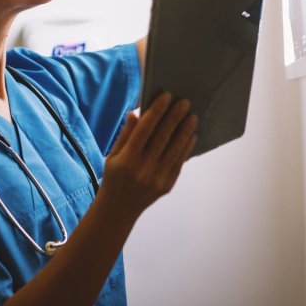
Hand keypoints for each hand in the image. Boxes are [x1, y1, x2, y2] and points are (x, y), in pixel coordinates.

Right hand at [98, 92, 197, 218]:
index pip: (144, 129)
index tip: (166, 96)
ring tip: (192, 116)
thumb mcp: (113, 156)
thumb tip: (136, 113)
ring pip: (175, 149)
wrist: (119, 209)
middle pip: (163, 137)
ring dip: (185, 131)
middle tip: (185, 102)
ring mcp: (157, 178)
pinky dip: (186, 147)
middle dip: (174, 117)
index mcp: (127, 159)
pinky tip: (191, 135)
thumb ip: (126, 134)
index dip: (156, 111)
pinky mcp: (167, 185)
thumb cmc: (114, 178)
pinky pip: (179, 162)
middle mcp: (143, 169)